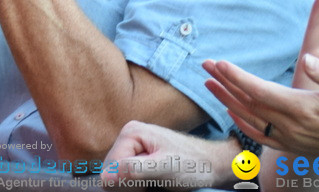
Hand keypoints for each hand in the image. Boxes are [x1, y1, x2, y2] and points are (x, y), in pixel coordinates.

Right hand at [102, 120, 234, 188]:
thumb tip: (105, 177)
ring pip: (117, 175)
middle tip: (152, 186)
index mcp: (131, 133)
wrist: (213, 165)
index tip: (148, 186)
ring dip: (132, 186)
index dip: (125, 183)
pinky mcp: (138, 156)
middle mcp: (128, 135)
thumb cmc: (194, 166)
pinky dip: (136, 185)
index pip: (110, 167)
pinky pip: (126, 175)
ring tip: (154, 184)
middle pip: (110, 171)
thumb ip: (134, 170)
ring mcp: (133, 145)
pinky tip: (151, 183)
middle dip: (128, 184)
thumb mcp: (164, 169)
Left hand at [204, 53, 318, 158]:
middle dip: (224, 83)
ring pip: (249, 120)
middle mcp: (292, 127)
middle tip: (204, 65)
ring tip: (209, 84)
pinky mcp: (294, 147)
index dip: (237, 77)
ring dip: (226, 101)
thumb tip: (308, 58)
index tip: (219, 62)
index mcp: (303, 109)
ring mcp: (291, 139)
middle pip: (248, 103)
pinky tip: (232, 112)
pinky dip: (242, 123)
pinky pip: (260, 136)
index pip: (259, 91)